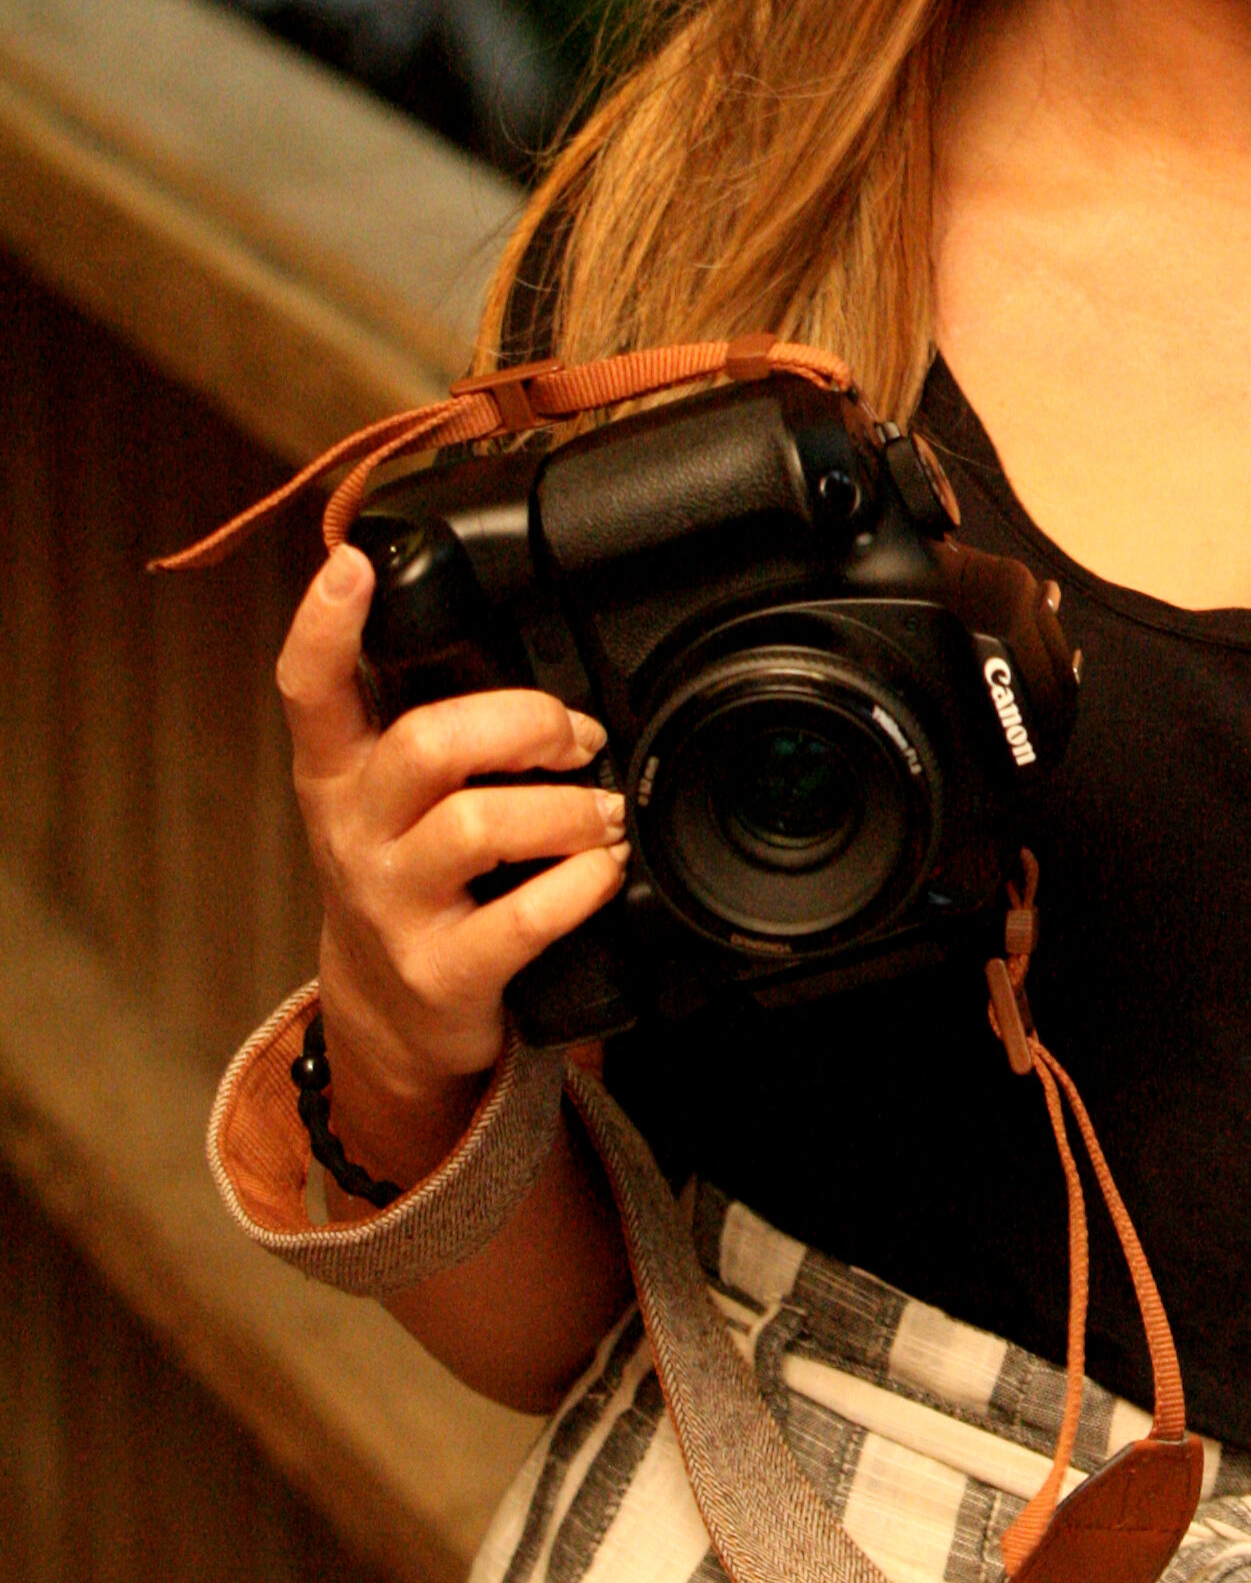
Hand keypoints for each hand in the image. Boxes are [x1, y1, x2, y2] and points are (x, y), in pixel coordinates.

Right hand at [275, 544, 625, 1177]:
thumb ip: (435, 722)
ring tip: (605, 818)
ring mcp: (393, 906)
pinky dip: (583, 886)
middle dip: (524, 723)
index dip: (324, 625)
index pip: (311, 690)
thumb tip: (520, 632)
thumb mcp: (395, 796)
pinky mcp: (440, 973)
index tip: (353, 565)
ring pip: (479, 826)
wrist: (395, 1017)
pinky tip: (602, 873)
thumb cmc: (414, 875)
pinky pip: (524, 917)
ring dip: (569, 812)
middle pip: (427, 744)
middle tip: (579, 739)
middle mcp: (356, 833)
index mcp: (339, 774)